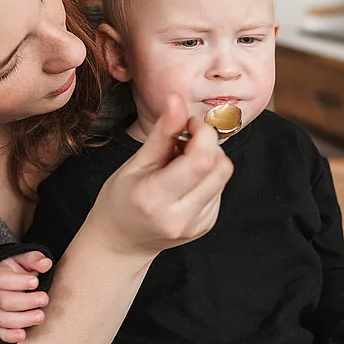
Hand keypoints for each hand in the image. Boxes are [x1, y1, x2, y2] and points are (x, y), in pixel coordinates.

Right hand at [0, 251, 51, 343]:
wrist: (15, 279)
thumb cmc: (21, 268)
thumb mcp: (27, 259)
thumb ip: (34, 259)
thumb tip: (46, 263)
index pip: (1, 279)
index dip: (18, 282)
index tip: (35, 282)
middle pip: (2, 300)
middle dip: (26, 302)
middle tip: (45, 299)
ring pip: (0, 318)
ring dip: (22, 320)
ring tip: (41, 316)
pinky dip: (8, 336)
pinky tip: (23, 335)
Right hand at [82, 94, 232, 258]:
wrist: (120, 244)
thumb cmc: (119, 202)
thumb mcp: (134, 164)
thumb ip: (161, 133)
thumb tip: (176, 99)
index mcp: (156, 199)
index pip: (202, 159)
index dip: (202, 132)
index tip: (186, 124)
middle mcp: (181, 216)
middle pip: (221, 167)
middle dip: (209, 144)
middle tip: (185, 141)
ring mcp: (197, 225)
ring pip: (223, 176)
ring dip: (208, 160)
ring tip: (181, 163)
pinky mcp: (207, 225)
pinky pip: (219, 188)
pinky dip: (206, 176)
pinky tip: (185, 180)